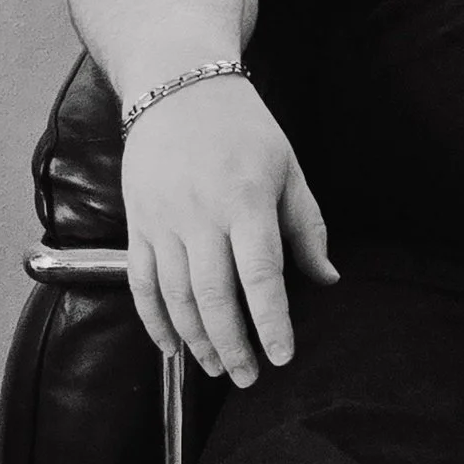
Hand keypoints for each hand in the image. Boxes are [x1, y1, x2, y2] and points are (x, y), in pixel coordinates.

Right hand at [120, 75, 336, 384]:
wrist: (177, 85)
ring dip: (197, 339)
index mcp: (245, 202)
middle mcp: (200, 215)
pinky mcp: (137, 223)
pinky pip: (142, 282)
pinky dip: (154, 320)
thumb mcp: (288, 170)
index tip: (282, 357)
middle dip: (233, 345)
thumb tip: (326, 280)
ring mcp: (162, 221)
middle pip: (213, 296)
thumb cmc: (243, 129)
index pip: (259, 276)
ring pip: (175, 296)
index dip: (271, 322)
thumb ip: (306, 228)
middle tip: (250, 378)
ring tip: (218, 368)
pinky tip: (172, 347)